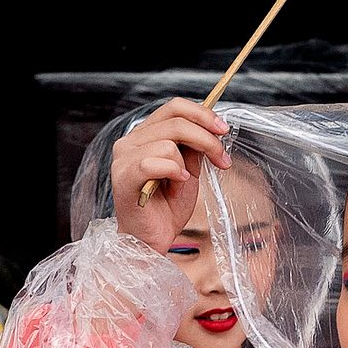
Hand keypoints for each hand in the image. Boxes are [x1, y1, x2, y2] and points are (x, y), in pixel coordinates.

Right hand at [111, 98, 225, 252]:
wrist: (151, 239)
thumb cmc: (165, 208)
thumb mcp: (188, 171)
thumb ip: (194, 148)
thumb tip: (211, 128)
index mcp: (145, 134)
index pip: (174, 108)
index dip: (202, 114)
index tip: (223, 130)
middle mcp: (130, 141)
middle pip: (175, 122)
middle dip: (207, 139)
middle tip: (222, 160)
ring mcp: (124, 158)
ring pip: (168, 143)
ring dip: (185, 166)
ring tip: (182, 185)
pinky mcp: (124, 176)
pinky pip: (154, 162)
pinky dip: (172, 171)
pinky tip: (176, 185)